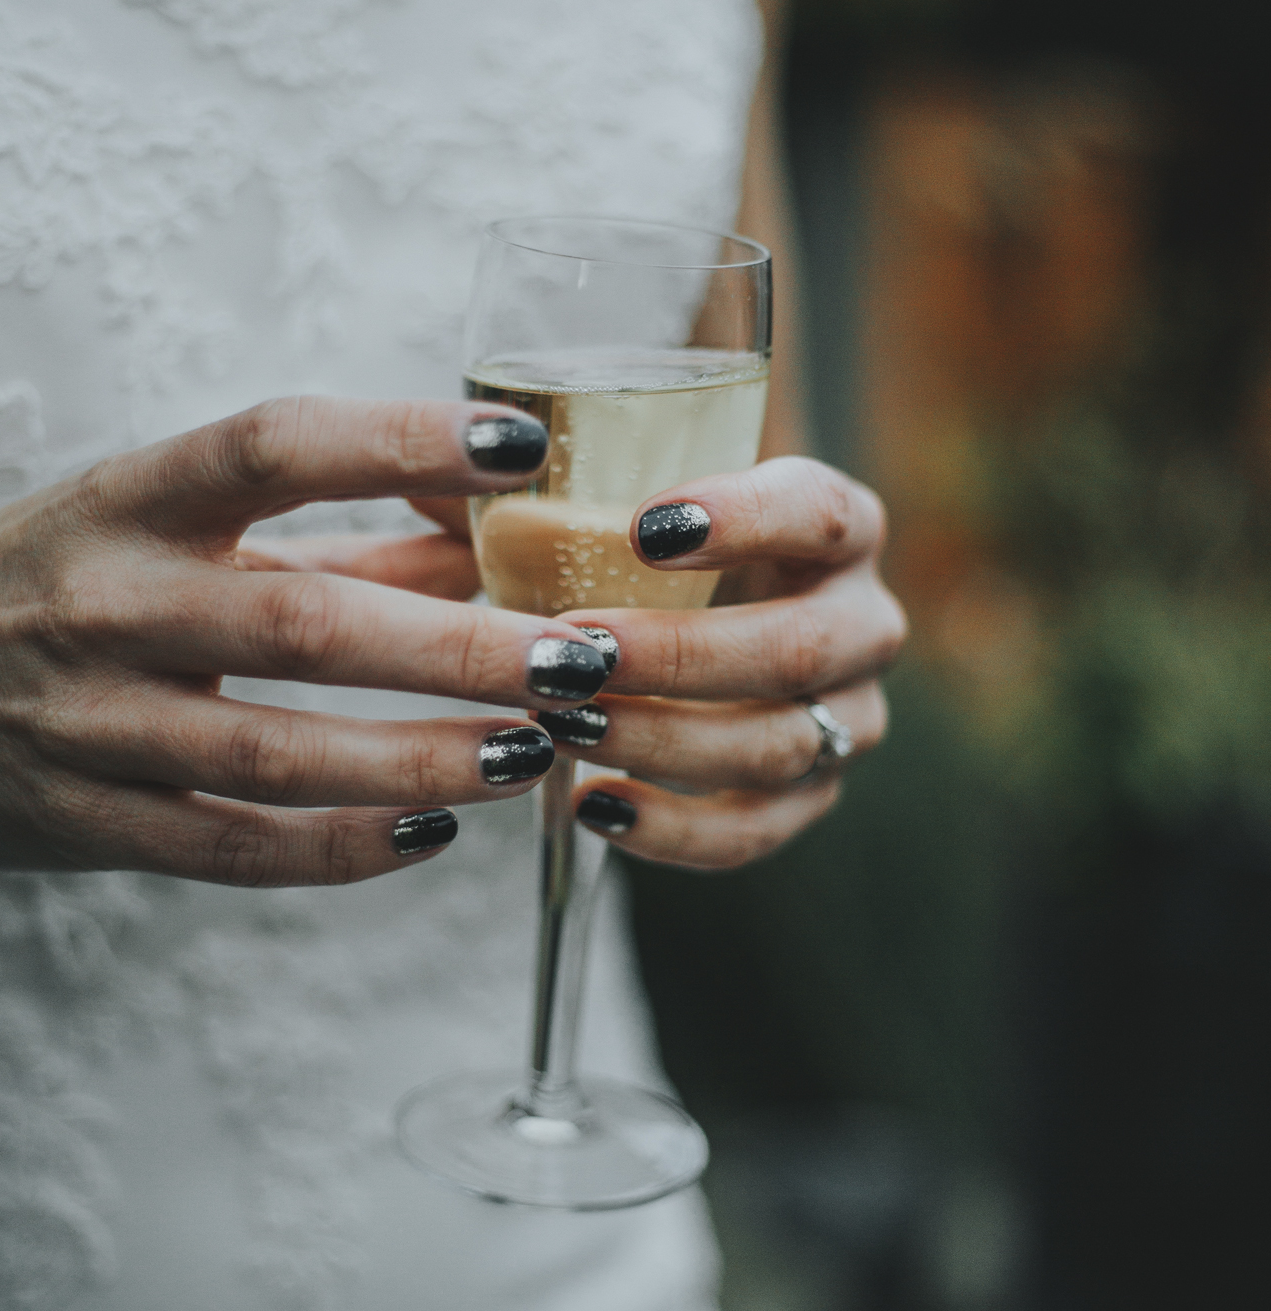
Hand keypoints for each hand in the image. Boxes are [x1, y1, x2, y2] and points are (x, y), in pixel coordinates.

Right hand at [0, 397, 612, 886]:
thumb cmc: (51, 579)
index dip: (404, 438)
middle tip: (585, 658)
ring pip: (284, 751)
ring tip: (541, 756)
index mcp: (134, 499)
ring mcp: (95, 721)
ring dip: (429, 758)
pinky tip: (435, 835)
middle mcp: (112, 601)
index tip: (527, 445)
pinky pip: (235, 847)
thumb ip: (324, 535)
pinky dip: (344, 848)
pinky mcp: (88, 822)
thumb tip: (490, 534)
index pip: (277, 446)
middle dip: (465, 645)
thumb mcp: (162, 524)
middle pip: (309, 621)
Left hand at [543, 457, 906, 868]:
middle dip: (683, 655)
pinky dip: (673, 829)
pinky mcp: (812, 794)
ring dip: (663, 740)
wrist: (701, 627)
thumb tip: (446, 480)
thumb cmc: (651, 547)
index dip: (741, 518)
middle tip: (582, 650)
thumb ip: (546, 486)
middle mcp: (864, 620)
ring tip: (565, 728)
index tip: (643, 529)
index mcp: (838, 524)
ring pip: (777, 744)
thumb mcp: (617, 500)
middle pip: (798, 647)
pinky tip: (593, 804)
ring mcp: (848, 716)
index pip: (815, 510)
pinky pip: (754, 830)